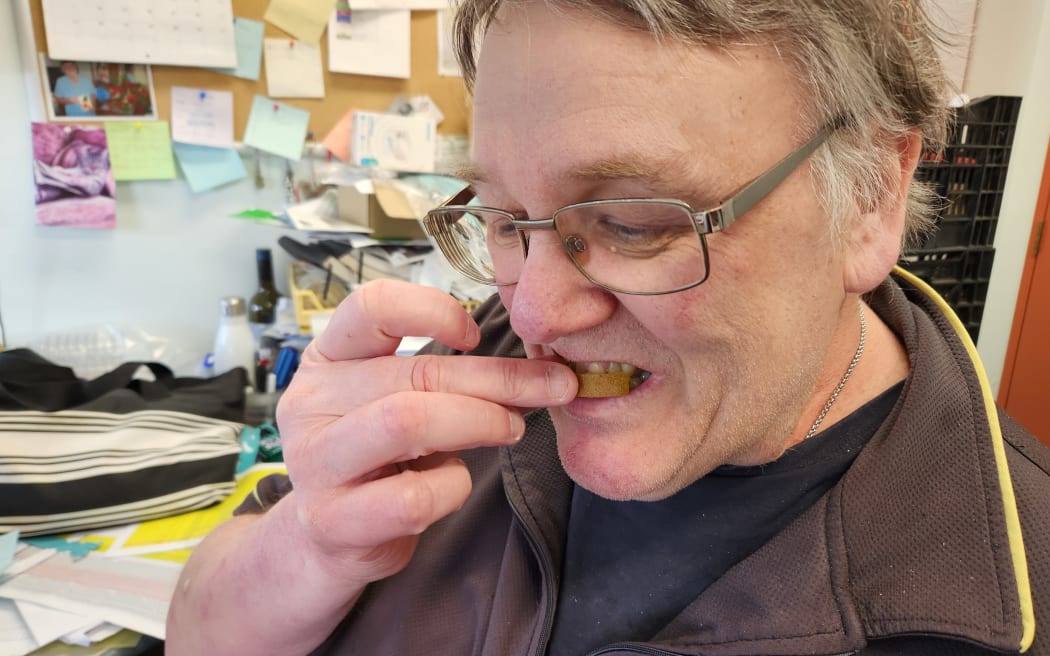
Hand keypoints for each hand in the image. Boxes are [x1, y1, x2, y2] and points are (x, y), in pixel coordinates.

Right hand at [275, 279, 575, 592]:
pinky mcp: (332, 521)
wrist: (325, 541)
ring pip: (408, 422)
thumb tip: (534, 369)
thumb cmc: (376, 460)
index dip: (432, 310)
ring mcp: (315, 463)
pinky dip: (452, 488)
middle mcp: (311, 403)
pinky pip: (413, 496)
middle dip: (498, 378)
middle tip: (552, 386)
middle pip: (414, 373)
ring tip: (512, 428)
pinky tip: (453, 486)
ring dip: (480, 421)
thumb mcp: (397, 404)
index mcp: (328, 359)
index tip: (475, 335)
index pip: (370, 306)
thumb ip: (447, 381)